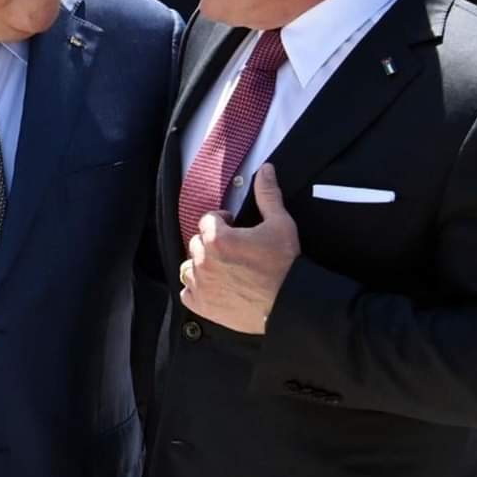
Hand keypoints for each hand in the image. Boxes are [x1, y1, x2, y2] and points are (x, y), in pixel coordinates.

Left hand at [180, 163, 299, 333]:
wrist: (290, 304)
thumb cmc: (285, 265)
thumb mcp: (280, 224)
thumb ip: (268, 195)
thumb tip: (266, 170)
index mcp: (218, 238)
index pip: (208, 220)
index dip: (222, 221)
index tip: (234, 227)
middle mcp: (204, 261)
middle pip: (197, 243)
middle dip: (212, 242)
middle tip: (232, 249)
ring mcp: (201, 285)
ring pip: (189, 267)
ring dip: (201, 264)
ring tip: (222, 268)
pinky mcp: (203, 306)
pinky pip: (187, 293)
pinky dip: (196, 289)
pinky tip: (213, 287)